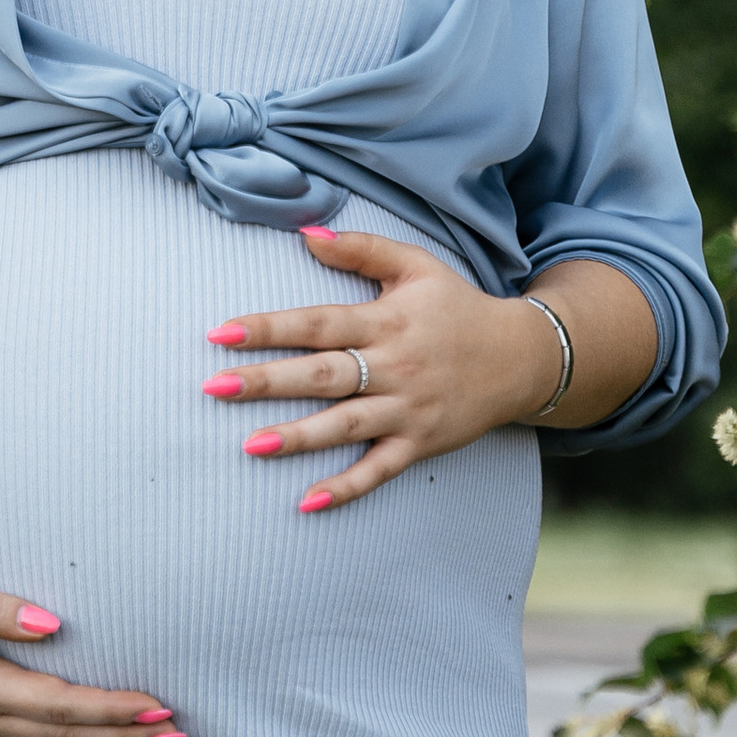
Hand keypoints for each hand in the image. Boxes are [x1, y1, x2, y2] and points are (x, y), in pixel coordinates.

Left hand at [200, 222, 568, 511]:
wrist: (522, 357)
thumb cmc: (457, 307)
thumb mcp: (415, 265)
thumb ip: (360, 250)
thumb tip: (305, 235)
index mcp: (386, 321)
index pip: (318, 323)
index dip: (268, 327)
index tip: (220, 332)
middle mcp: (394, 367)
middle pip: (324, 375)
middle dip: (267, 381)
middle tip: (214, 387)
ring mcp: (408, 409)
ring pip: (346, 426)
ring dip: (298, 437)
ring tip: (249, 444)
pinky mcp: (421, 443)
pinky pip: (380, 469)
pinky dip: (346, 487)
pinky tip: (306, 502)